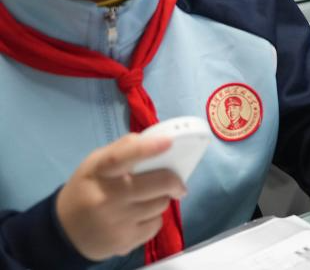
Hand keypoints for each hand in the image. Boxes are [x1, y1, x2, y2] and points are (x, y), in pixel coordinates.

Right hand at [56, 134, 185, 261]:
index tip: (168, 142)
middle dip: (174, 180)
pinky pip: (156, 224)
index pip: (122, 156)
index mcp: (99, 172)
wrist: (63, 232)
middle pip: (160, 183)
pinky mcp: (125, 242)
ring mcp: (117, 222)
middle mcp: (108, 197)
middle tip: (175, 181)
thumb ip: (123, 149)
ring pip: (162, 203)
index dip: (147, 148)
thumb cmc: (87, 189)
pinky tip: (139, 216)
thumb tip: (156, 140)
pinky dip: (153, 218)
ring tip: (147, 198)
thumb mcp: (95, 164)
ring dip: (161, 198)